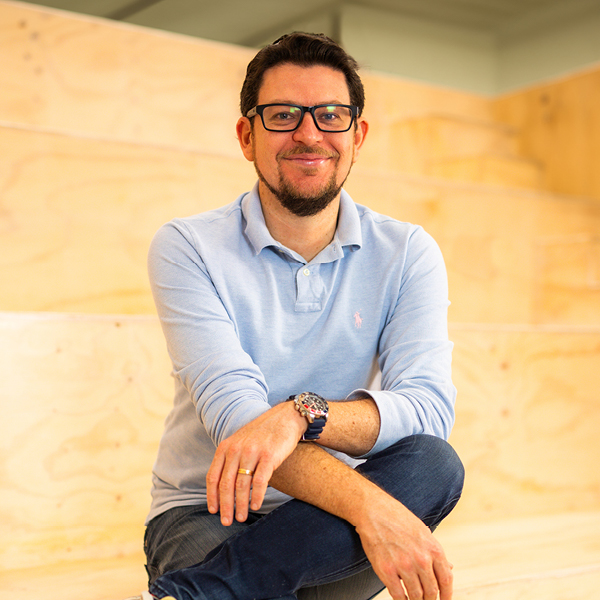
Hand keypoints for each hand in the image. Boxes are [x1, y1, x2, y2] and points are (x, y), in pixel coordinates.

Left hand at [206, 402, 305, 524]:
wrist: (285, 418)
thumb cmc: (262, 434)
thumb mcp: (240, 441)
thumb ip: (230, 459)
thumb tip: (223, 488)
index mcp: (226, 446)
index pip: (213, 476)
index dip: (212, 496)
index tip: (214, 511)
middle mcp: (236, 449)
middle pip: (226, 484)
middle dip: (225, 506)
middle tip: (227, 521)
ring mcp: (252, 452)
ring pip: (242, 485)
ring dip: (241, 505)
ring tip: (242, 517)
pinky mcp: (269, 455)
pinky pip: (260, 481)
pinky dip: (257, 496)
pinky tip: (256, 506)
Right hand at [355, 492, 452, 599]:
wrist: (373, 509)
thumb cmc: (398, 519)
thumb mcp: (423, 532)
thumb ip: (435, 552)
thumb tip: (449, 568)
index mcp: (433, 549)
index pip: (446, 580)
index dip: (447, 595)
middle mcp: (421, 559)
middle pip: (431, 591)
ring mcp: (404, 565)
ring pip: (416, 596)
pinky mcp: (386, 570)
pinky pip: (398, 595)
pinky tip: (402, 599)